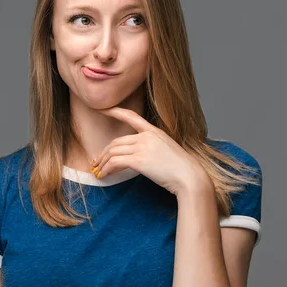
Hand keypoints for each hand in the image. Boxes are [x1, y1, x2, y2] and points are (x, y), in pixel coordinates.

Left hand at [90, 107, 213, 196]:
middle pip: (116, 142)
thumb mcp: (167, 151)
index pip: (131, 116)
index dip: (115, 112)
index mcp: (154, 131)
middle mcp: (147, 136)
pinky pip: (115, 162)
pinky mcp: (139, 160)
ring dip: (103, 163)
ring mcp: (143, 147)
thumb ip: (152, 148)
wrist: (189, 177)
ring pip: (113, 152)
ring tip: (98, 171)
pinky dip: (107, 169)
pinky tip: (104, 175)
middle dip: (104, 153)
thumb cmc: (181, 169)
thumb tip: (137, 157)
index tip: (102, 109)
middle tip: (97, 163)